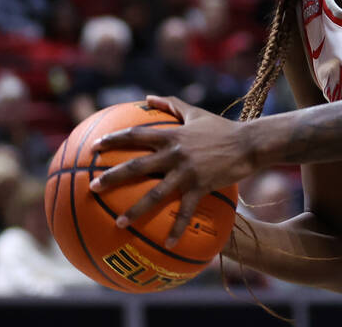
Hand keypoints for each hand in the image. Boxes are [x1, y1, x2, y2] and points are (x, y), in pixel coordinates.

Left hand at [89, 95, 254, 246]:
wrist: (249, 144)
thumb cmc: (223, 128)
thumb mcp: (196, 113)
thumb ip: (171, 104)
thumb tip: (148, 97)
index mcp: (172, 135)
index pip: (136, 135)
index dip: (114, 140)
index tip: (95, 147)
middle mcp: (175, 154)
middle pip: (137, 166)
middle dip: (113, 176)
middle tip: (93, 187)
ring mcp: (187, 172)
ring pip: (156, 193)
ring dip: (136, 210)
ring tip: (118, 223)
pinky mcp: (201, 187)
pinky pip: (186, 211)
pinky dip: (178, 228)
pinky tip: (170, 244)